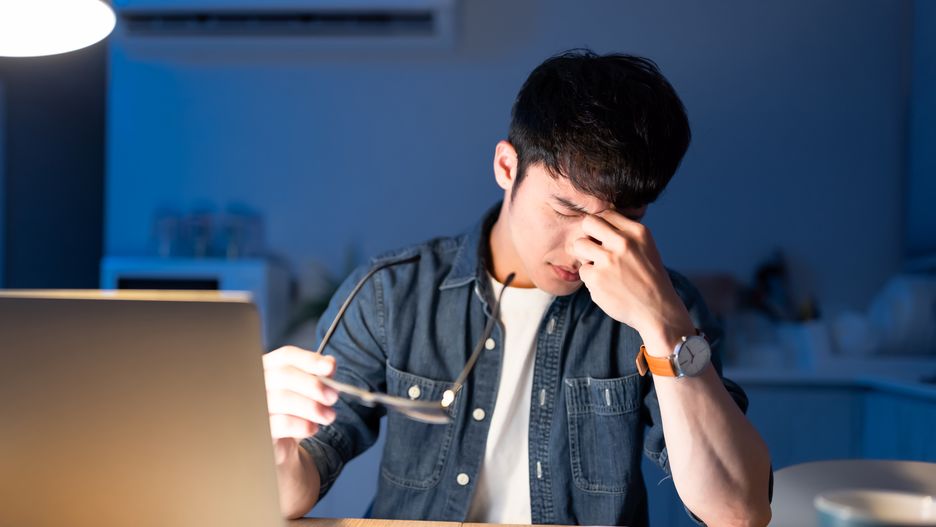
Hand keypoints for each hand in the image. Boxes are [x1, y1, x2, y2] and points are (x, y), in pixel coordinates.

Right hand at [263, 346, 339, 462]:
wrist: (284, 444)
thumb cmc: (295, 411)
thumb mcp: (309, 391)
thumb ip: (318, 375)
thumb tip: (329, 364)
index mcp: (269, 367)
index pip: (286, 355)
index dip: (310, 360)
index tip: (330, 368)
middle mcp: (257, 383)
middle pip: (284, 375)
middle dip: (313, 385)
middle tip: (333, 397)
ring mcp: (255, 405)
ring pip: (283, 398)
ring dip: (312, 407)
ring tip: (328, 416)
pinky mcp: (260, 429)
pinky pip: (282, 423)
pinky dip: (304, 425)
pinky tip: (313, 428)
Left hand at [570, 210, 694, 353]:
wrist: (658, 311)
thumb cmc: (649, 280)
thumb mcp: (646, 249)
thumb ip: (624, 236)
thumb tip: (595, 226)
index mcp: (637, 232)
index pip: (606, 214)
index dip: (601, 227)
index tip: (604, 240)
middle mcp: (623, 242)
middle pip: (588, 222)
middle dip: (587, 235)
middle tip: (594, 250)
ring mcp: (608, 260)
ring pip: (579, 245)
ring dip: (585, 256)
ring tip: (599, 268)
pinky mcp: (596, 278)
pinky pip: (583, 271)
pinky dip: (591, 280)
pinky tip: (607, 286)